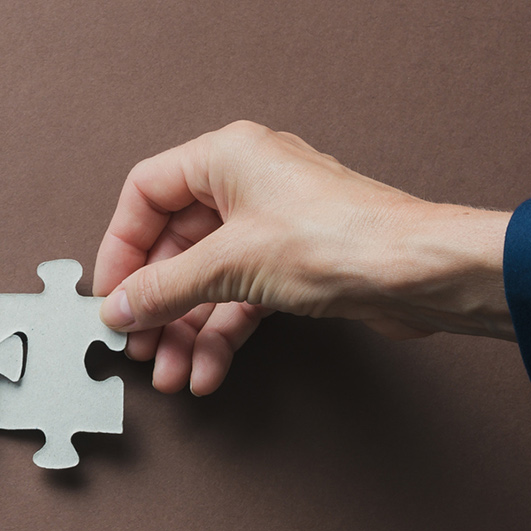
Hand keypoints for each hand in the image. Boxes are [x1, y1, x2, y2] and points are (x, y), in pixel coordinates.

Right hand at [93, 120, 512, 394]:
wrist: (420, 272)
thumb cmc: (341, 239)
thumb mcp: (231, 263)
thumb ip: (166, 287)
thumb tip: (121, 306)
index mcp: (226, 156)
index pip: (146, 194)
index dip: (121, 247)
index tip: (110, 295)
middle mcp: (246, 183)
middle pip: (175, 245)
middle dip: (156, 303)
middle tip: (140, 346)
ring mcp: (271, 226)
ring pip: (207, 279)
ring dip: (186, 330)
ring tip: (173, 373)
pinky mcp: (294, 265)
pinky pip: (239, 298)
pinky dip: (221, 334)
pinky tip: (209, 370)